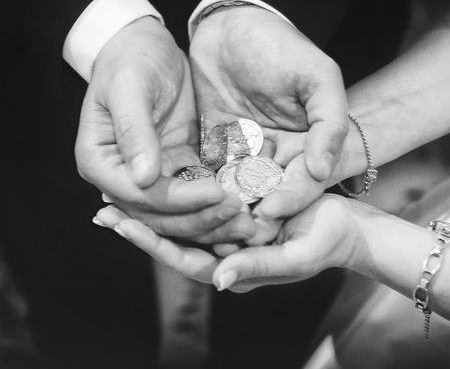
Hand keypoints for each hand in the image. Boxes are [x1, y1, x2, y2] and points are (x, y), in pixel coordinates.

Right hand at [75, 16, 255, 242]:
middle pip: (160, 214)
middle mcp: (122, 177)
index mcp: (99, 162)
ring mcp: (150, 175)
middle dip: (200, 218)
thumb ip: (134, 131)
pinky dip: (220, 199)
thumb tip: (143, 177)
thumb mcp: (129, 86)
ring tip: (249, 218)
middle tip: (241, 213)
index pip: (139, 196)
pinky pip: (198, 190)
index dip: (178, 201)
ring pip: (180, 211)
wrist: (145, 44)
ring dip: (213, 218)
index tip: (217, 194)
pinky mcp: (177, 165)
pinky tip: (249, 199)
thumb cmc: (130, 58)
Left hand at [93, 194, 366, 291]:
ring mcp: (227, 230)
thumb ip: (259, 267)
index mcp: (232, 269)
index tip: (117, 222)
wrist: (349, 223)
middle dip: (138, 222)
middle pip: (172, 239)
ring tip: (119, 185)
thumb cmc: (328, 242)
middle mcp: (223, 252)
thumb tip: (216, 279)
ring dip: (153, 203)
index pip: (181, 259)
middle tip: (101, 205)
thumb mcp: (297, 256)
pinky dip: (178, 186)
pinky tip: (158, 169)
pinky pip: (200, 197)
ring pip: (182, 218)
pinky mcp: (235, 206)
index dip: (149, 241)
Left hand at [189, 5, 348, 242]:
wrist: (233, 24)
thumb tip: (323, 170)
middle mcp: (277, 157)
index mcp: (307, 146)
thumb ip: (330, 122)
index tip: (271, 211)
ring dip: (225, 209)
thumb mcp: (318, 77)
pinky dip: (200, 188)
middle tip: (238, 234)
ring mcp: (244, 155)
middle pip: (270, 196)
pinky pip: (207, 174)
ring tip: (209, 224)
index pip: (302, 182)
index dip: (290, 197)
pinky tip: (186, 200)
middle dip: (254, 215)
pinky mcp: (213, 148)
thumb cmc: (282, 46)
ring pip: (238, 191)